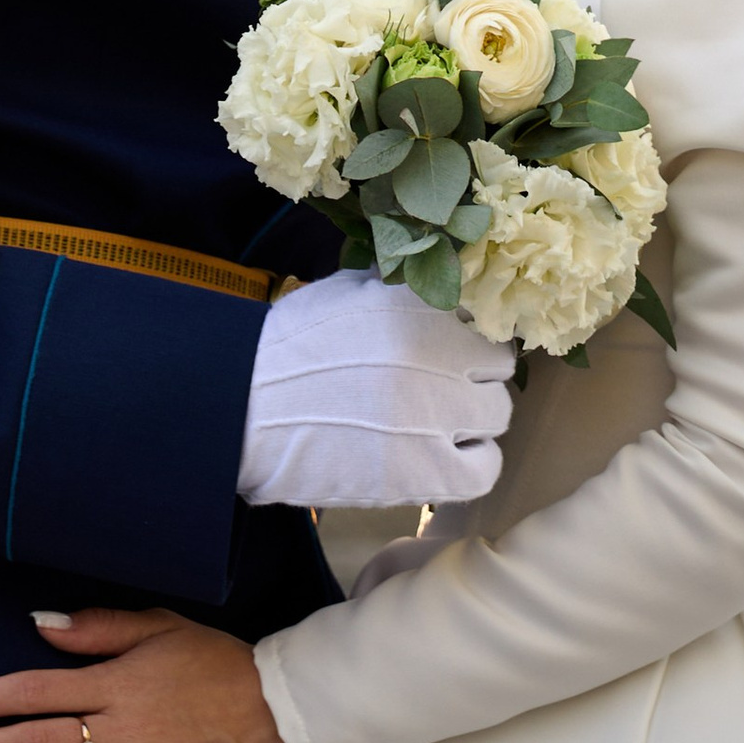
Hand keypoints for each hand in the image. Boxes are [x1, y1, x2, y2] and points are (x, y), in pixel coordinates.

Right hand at [236, 267, 513, 512]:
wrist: (245, 409)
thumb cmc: (290, 348)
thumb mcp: (347, 290)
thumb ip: (399, 284)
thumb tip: (435, 271)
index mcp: (421, 304)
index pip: (487, 315)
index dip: (469, 336)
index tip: (452, 350)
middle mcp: (439, 354)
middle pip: (498, 366)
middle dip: (473, 376)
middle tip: (440, 390)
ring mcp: (437, 413)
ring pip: (497, 414)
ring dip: (472, 419)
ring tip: (435, 427)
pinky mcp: (425, 471)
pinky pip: (485, 468)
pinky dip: (471, 464)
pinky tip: (442, 461)